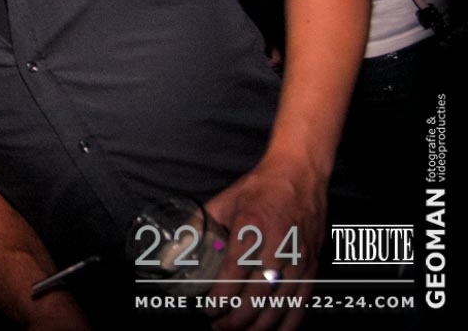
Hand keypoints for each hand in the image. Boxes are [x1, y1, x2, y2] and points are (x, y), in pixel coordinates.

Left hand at [202, 161, 327, 330]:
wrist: (300, 175)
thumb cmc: (260, 188)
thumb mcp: (225, 200)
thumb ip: (202, 225)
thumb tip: (178, 247)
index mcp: (252, 226)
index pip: (235, 271)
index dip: (221, 296)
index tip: (208, 308)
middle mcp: (278, 244)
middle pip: (257, 293)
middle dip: (236, 317)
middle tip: (218, 326)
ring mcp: (298, 257)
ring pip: (279, 303)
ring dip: (258, 324)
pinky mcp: (312, 265)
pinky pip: (302, 302)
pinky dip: (288, 322)